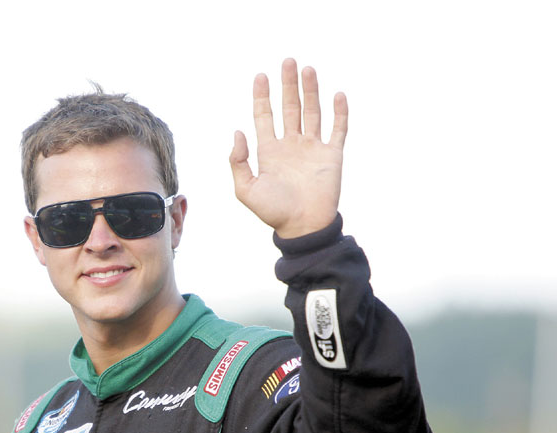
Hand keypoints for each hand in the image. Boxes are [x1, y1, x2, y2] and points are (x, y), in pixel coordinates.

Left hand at [229, 58, 347, 238]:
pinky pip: (337, 129)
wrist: (303, 226)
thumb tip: (238, 132)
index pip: (264, 116)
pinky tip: (337, 95)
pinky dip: (339, 112)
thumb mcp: (245, 189)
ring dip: (310, 91)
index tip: (260, 76)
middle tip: (287, 62)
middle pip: (289, 108)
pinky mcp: (332, 155)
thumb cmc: (273, 211)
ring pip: (312, 112)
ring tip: (307, 69)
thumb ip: (237, 161)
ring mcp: (312, 149)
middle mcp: (291, 146)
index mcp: (269, 151)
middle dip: (287, 85)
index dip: (262, 96)